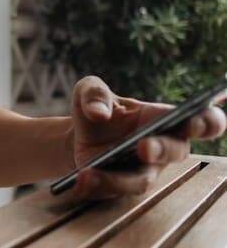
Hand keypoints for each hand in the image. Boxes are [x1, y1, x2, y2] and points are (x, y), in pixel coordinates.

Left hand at [70, 76, 226, 198]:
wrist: (77, 134)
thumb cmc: (95, 107)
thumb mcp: (89, 91)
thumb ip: (94, 94)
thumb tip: (99, 113)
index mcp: (163, 118)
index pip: (201, 121)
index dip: (206, 123)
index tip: (192, 123)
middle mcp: (161, 147)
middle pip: (176, 153)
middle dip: (162, 150)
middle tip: (144, 148)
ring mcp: (143, 170)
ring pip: (141, 180)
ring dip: (116, 179)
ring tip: (89, 173)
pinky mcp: (122, 186)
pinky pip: (113, 191)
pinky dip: (95, 186)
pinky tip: (79, 181)